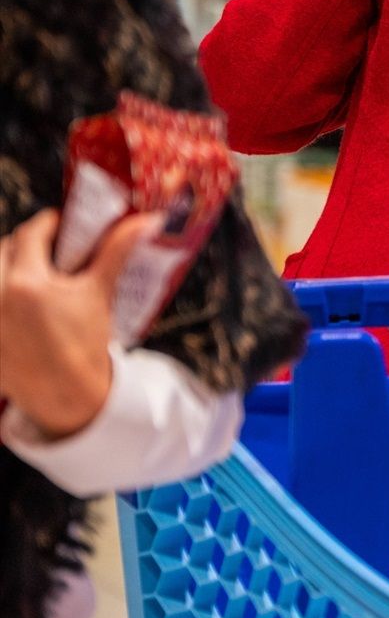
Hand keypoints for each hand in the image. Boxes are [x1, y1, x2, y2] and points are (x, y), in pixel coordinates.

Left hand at [0, 209, 156, 439]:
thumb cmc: (83, 346)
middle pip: (1, 250)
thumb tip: (145, 221)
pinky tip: (17, 303)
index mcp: (27, 283)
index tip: (61, 224)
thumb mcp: (99, 294)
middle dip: (22, 244)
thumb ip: (116, 252)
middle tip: (46, 248)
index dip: (48, 224)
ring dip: (6, 267)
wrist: (67, 396)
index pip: (30, 234)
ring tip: (28, 274)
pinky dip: (2, 294)